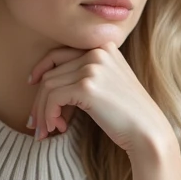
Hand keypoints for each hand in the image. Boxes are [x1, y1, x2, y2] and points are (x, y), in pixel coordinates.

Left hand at [26, 43, 171, 156]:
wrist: (148, 132)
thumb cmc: (128, 115)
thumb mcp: (109, 84)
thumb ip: (85, 74)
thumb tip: (43, 82)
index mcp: (104, 47)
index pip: (60, 53)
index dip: (42, 68)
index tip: (32, 83)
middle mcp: (98, 52)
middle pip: (51, 72)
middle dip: (40, 100)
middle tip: (37, 123)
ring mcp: (93, 68)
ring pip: (48, 86)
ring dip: (43, 112)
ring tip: (47, 131)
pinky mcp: (87, 87)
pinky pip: (53, 98)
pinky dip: (49, 115)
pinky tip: (57, 128)